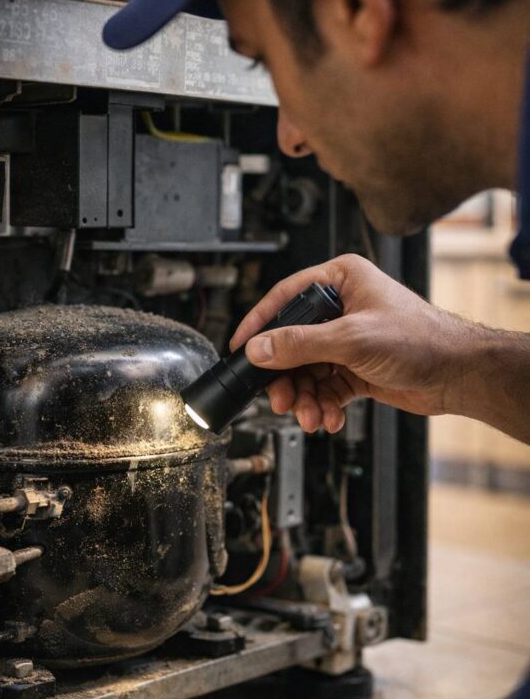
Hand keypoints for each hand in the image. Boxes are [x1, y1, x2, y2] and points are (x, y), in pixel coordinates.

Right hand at [230, 253, 472, 433]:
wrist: (459, 375)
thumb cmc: (422, 339)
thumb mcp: (352, 338)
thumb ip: (300, 344)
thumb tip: (259, 349)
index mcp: (340, 280)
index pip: (285, 299)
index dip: (259, 324)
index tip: (240, 348)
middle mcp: (341, 307)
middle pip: (291, 343)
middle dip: (285, 377)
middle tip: (279, 399)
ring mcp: (347, 340)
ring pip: (306, 371)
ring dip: (304, 398)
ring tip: (310, 416)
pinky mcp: (355, 368)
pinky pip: (324, 388)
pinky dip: (323, 405)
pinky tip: (329, 418)